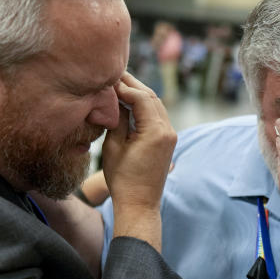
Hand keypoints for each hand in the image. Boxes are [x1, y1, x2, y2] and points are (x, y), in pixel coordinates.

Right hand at [102, 72, 176, 213]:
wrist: (139, 204)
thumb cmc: (122, 179)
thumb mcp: (113, 146)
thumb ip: (117, 118)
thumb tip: (115, 97)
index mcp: (156, 131)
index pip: (141, 97)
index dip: (124, 85)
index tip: (108, 78)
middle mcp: (168, 130)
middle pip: (152, 97)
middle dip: (133, 85)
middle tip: (114, 74)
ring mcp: (170, 136)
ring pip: (156, 105)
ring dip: (139, 94)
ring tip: (120, 85)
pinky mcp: (168, 141)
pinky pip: (157, 116)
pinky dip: (144, 106)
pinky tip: (130, 102)